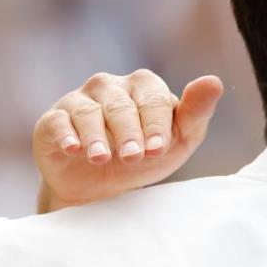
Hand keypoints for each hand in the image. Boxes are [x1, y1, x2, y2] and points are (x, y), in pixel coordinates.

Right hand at [33, 70, 223, 212]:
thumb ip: (197, 111)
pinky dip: (65, 135)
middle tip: (134, 157)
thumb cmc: (148, 154)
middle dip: (129, 133)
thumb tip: (213, 80)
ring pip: (89, 112)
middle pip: (121, 105)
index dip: (156, 125)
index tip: (158, 150)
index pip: (153, 100)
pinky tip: (74, 149)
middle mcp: (111, 86)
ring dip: (97, 137)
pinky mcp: (53, 120)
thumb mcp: (180, 139)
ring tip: (102, 159)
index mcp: (145, 86)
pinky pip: (58, 122)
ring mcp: (80, 100)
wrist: (106, 186)